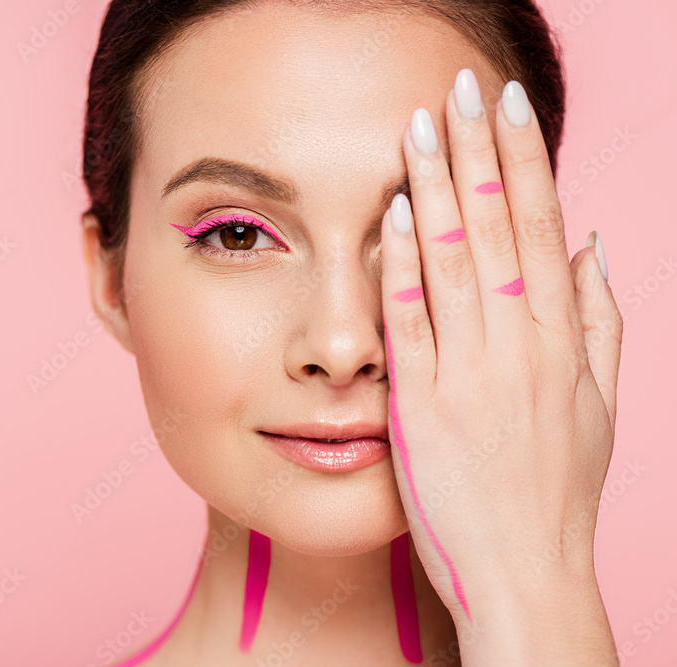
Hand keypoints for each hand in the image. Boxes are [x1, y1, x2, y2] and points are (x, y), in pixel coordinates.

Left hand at [380, 69, 622, 663]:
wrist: (525, 575)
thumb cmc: (557, 493)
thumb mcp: (600, 406)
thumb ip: (601, 323)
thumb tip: (594, 246)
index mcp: (563, 341)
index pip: (543, 228)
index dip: (525, 162)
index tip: (510, 107)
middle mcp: (520, 346)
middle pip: (500, 229)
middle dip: (479, 151)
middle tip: (463, 86)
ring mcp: (470, 373)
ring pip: (455, 261)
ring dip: (436, 188)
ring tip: (419, 126)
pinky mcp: (422, 405)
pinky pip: (411, 322)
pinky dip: (403, 266)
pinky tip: (393, 215)